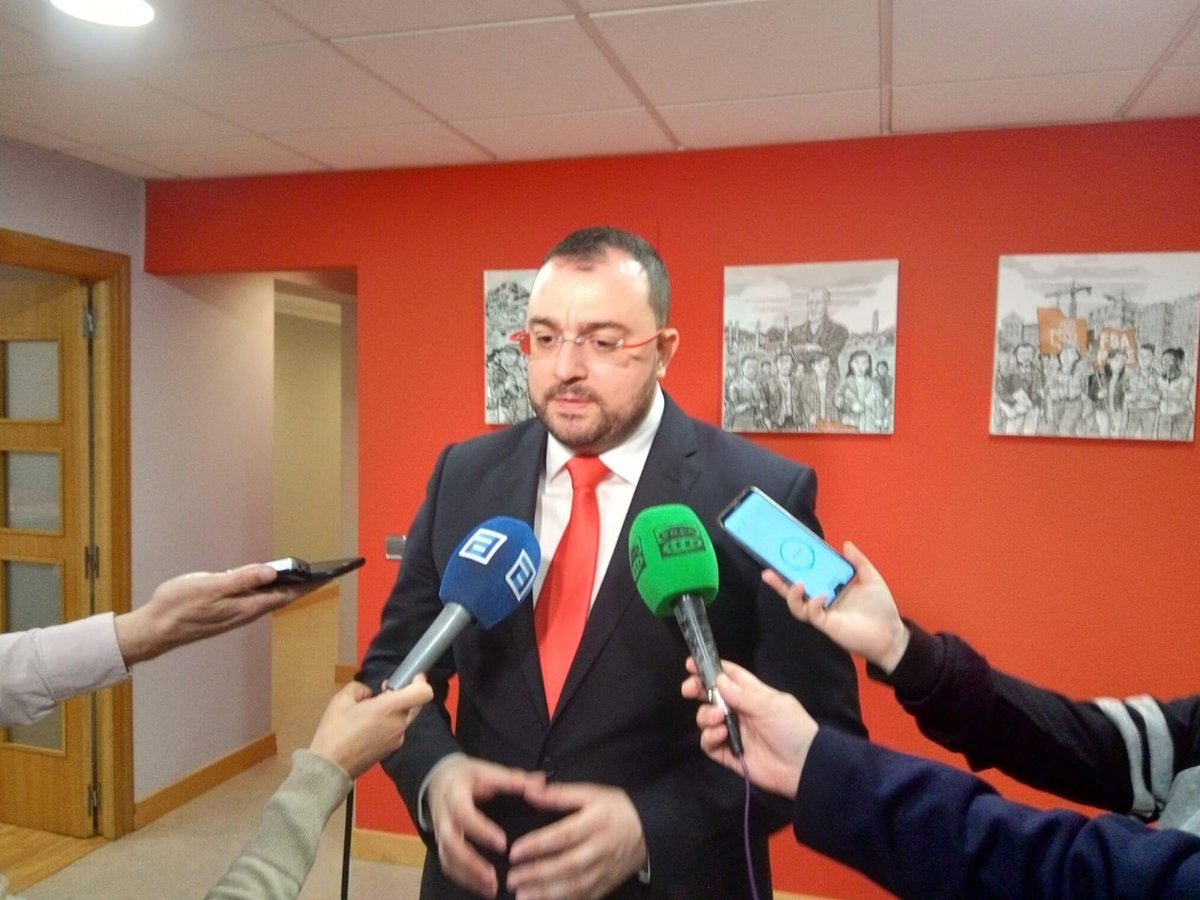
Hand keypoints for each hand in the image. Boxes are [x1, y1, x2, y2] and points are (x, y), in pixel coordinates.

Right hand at [114, 563, 318, 663]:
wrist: (156, 629)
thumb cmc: (179, 605)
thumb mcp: (210, 586)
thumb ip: (241, 578)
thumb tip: (272, 572)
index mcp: (247, 605)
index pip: (287, 592)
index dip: (309, 583)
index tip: (330, 575)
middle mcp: (247, 612)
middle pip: (283, 596)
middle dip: (304, 585)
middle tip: (325, 573)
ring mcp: (237, 614)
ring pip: (270, 599)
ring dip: (289, 587)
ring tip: (305, 576)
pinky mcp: (227, 613)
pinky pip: (256, 600)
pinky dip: (270, 590)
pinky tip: (270, 583)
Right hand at [307, 678, 432, 778]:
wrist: (330, 768)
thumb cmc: (335, 732)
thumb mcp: (341, 700)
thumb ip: (359, 689)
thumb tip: (368, 693)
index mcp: (389, 709)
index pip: (423, 693)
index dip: (421, 682)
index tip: (412, 677)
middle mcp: (399, 724)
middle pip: (415, 704)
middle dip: (404, 694)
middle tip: (385, 691)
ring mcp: (397, 739)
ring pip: (405, 717)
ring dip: (394, 710)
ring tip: (371, 711)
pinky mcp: (392, 750)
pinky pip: (397, 729)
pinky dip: (389, 723)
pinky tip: (369, 727)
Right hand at [427, 756, 545, 897]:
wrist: (439, 779)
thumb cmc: (468, 777)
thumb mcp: (487, 770)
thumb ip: (512, 779)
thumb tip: (540, 782)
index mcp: (455, 794)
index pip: (464, 814)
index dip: (481, 830)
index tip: (503, 843)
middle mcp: (444, 816)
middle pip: (451, 843)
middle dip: (471, 862)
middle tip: (493, 877)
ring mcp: (440, 833)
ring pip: (448, 858)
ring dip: (468, 876)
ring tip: (491, 889)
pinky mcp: (442, 845)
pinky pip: (448, 865)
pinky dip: (464, 879)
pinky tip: (483, 889)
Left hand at [507, 781, 645, 899]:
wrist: (651, 830)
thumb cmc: (617, 809)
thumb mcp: (592, 793)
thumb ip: (559, 794)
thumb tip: (530, 791)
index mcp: (595, 823)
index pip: (563, 836)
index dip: (537, 845)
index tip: (514, 851)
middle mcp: (599, 850)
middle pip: (567, 866)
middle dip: (537, 874)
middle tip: (512, 878)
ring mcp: (604, 871)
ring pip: (575, 886)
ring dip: (547, 894)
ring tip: (522, 895)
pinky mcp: (607, 885)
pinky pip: (585, 897)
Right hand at [682, 658, 814, 798]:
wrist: (803, 767)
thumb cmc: (792, 728)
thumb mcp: (771, 705)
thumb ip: (742, 693)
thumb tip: (718, 680)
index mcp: (752, 694)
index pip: (729, 676)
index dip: (710, 668)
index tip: (691, 664)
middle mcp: (739, 711)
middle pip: (711, 696)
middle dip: (697, 690)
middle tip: (689, 690)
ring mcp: (733, 732)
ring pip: (706, 718)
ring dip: (706, 715)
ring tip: (718, 719)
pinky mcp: (728, 754)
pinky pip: (709, 743)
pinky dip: (709, 737)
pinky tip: (721, 735)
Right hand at [761, 541, 909, 673]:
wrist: (891, 633)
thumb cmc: (881, 607)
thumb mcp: (870, 578)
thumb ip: (858, 562)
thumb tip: (845, 544)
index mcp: (829, 586)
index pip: (808, 574)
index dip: (795, 566)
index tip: (784, 554)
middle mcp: (822, 599)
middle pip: (794, 590)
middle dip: (779, 582)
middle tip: (767, 572)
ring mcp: (822, 613)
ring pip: (797, 605)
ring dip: (792, 594)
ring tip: (798, 583)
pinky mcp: (826, 625)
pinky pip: (812, 614)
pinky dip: (813, 604)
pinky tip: (821, 596)